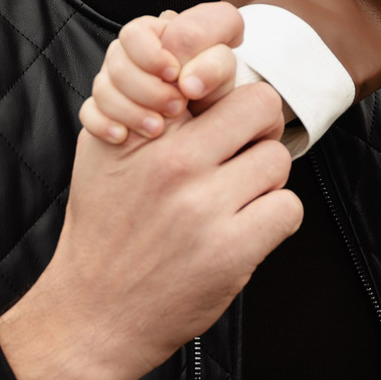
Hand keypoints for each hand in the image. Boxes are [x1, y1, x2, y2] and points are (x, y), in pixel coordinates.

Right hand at [0, 80, 296, 379]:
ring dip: (264, 178)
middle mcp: (175, 163)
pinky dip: (273, 219)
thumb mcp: (106, 153)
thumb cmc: (103, 228)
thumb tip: (192, 66)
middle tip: (241, 150)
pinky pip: (287, 209)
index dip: (228, 80)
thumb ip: (146, 105)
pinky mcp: (232, 252)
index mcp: (148, 134)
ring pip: (278, 158)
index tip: (221, 102)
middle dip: (257, 126)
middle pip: (260, 105)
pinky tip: (244, 229)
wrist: (93, 313)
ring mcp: (205, 208)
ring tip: (235, 197)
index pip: (214, 67)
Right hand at [80, 3, 246, 143]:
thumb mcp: (224, 76)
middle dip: (146, 87)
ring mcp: (116, 81)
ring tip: (157, 129)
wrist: (207, 133)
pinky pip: (89, 112)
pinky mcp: (104, 109)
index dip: (151, 53)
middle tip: (176, 108)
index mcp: (159, 34)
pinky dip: (104, 125)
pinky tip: (123, 136)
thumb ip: (215, 65)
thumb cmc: (217, 93)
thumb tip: (188, 81)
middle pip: (116, 59)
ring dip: (130, 109)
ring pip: (103, 86)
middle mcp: (133, 54)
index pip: (136, 32)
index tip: (174, 74)